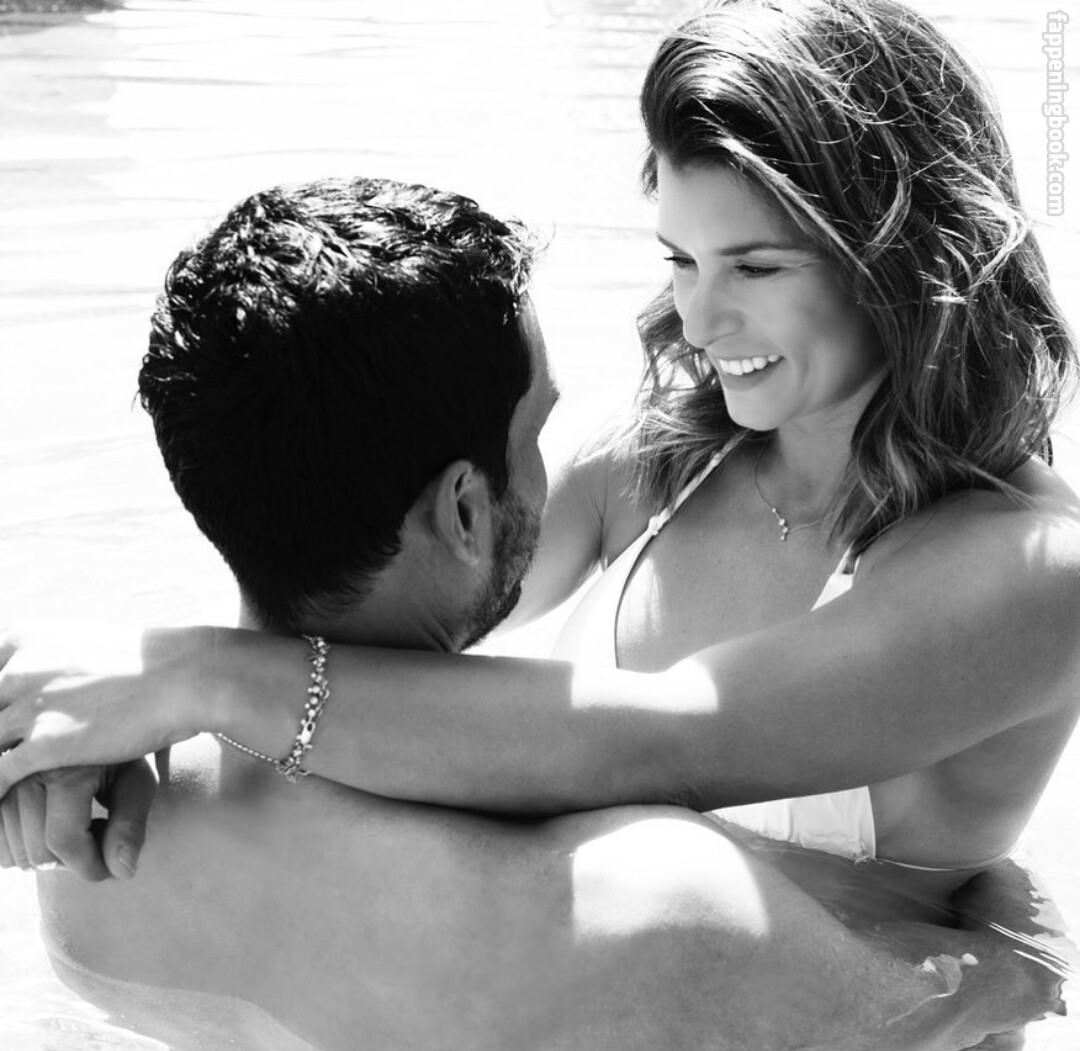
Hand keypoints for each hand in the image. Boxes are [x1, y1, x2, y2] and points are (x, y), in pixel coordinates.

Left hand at [0, 622, 216, 798]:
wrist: (188, 674)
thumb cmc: (150, 666)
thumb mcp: (88, 648)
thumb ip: (53, 663)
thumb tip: (45, 682)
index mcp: (24, 640)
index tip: (4, 734)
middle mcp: (19, 667)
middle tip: (4, 755)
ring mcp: (30, 703)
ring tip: (1, 800)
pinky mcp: (46, 742)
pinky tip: (3, 814)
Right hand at [0, 760, 156, 879]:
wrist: (93, 729)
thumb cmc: (120, 761)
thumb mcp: (136, 784)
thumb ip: (130, 826)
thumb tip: (121, 872)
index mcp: (65, 769)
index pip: (65, 841)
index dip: (91, 867)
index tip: (113, 866)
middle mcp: (25, 773)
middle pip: (39, 854)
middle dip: (74, 860)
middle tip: (96, 832)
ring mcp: (3, 784)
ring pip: (16, 857)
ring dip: (49, 856)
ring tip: (74, 824)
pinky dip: (24, 850)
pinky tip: (48, 826)